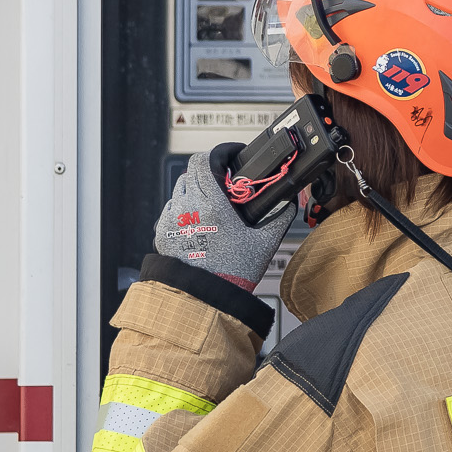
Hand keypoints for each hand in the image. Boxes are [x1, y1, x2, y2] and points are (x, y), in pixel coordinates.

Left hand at [155, 147, 294, 288]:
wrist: (205, 298)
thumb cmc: (233, 272)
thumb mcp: (264, 243)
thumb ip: (279, 219)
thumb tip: (289, 205)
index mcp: (213, 203)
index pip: (206, 159)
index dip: (220, 152)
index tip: (232, 157)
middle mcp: (188, 206)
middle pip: (192, 169)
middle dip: (210, 170)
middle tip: (226, 183)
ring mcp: (172, 219)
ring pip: (180, 188)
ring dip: (196, 188)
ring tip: (213, 205)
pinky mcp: (162, 232)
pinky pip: (171, 209)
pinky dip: (184, 209)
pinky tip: (199, 224)